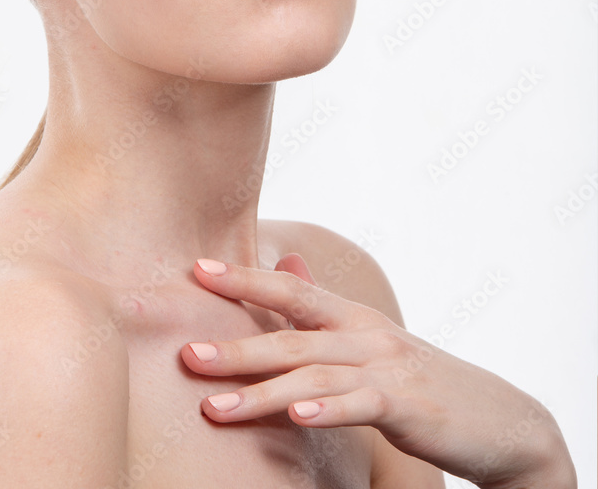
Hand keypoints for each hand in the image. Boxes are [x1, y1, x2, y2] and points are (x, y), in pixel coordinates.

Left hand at [180, 255, 575, 488]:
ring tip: (214, 406)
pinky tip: (298, 418)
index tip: (195, 270)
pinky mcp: (409, 405)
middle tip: (184, 353)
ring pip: (314, 375)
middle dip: (235, 345)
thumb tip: (284, 266)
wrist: (500, 419)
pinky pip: (362, 405)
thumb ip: (323, 309)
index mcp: (351, 317)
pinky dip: (329, 410)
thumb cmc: (420, 380)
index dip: (243, 278)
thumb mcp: (370, 340)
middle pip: (291, 336)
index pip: (290, 291)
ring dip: (261, 391)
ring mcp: (388, 367)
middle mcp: (365, 334)